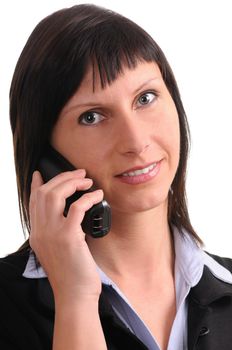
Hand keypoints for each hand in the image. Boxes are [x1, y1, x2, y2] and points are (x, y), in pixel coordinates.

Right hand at [29, 169, 102, 301]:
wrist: (75, 296)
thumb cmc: (71, 274)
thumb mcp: (57, 251)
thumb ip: (57, 233)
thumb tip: (70, 216)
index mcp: (38, 234)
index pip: (33, 203)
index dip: (37, 185)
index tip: (41, 174)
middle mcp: (41, 232)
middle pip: (45, 193)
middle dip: (62, 178)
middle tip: (78, 173)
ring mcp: (53, 234)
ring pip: (55, 195)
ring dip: (73, 183)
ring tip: (87, 180)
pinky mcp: (68, 237)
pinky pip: (76, 208)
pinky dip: (88, 197)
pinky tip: (97, 195)